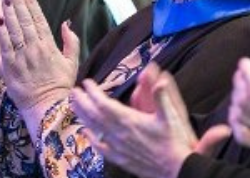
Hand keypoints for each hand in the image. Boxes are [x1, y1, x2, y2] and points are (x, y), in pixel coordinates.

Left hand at [0, 0, 77, 128]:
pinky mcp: (10, 67)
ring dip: (8, 12)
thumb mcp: (71, 62)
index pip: (39, 19)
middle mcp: (36, 49)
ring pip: (14, 30)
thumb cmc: (59, 85)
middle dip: (18, 2)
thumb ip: (70, 41)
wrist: (47, 108)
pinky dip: (1, 32)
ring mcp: (22, 58)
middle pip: (26, 21)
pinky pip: (5, 46)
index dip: (31, 3)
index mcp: (50, 46)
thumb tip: (67, 23)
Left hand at [71, 64, 228, 177]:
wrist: (175, 168)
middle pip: (95, 115)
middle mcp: (120, 133)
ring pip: (95, 129)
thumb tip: (160, 81)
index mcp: (129, 120)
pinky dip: (92, 139)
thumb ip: (161, 97)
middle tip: (74, 91)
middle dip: (83, 102)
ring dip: (83, 116)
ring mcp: (118, 147)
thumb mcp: (170, 116)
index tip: (87, 83)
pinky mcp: (120, 158)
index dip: (93, 93)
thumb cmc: (173, 141)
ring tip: (74, 106)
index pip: (105, 104)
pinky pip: (101, 148)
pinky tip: (86, 133)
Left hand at [228, 48, 249, 177]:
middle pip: (245, 101)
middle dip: (240, 82)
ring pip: (241, 117)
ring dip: (237, 100)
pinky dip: (236, 123)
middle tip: (244, 72)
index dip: (247, 74)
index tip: (246, 63)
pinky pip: (244, 137)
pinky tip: (240, 113)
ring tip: (243, 88)